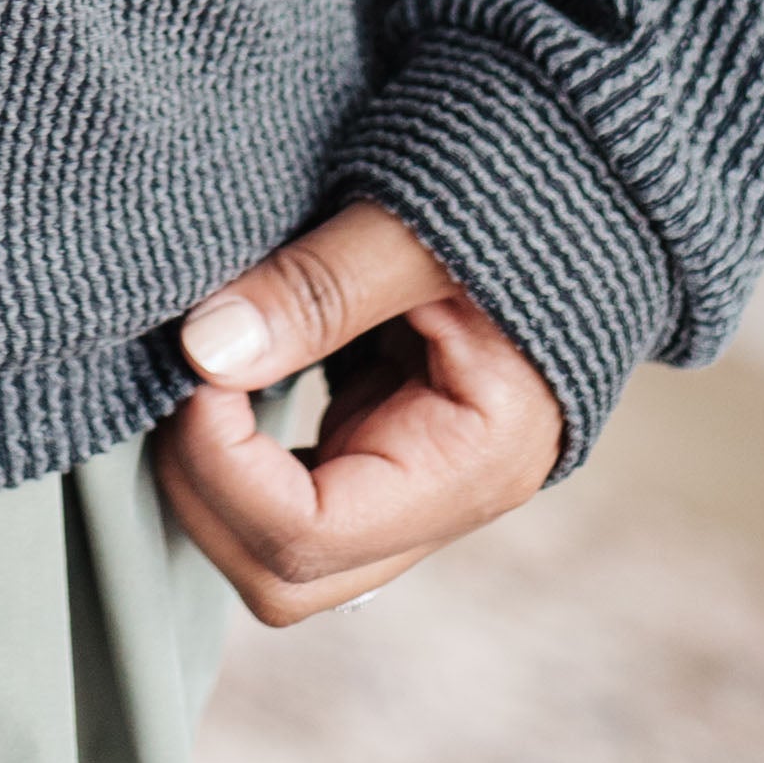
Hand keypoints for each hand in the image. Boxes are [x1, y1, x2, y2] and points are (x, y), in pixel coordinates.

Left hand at [155, 196, 562, 623]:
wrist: (584, 187)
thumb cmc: (517, 199)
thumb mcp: (419, 227)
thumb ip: (319, 288)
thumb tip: (203, 351)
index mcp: (474, 464)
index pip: (308, 535)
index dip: (223, 463)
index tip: (193, 365)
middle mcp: (441, 499)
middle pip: (282, 575)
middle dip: (204, 485)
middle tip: (178, 371)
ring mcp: (409, 481)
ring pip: (274, 547)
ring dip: (212, 473)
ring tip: (196, 366)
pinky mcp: (379, 443)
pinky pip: (284, 488)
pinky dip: (232, 445)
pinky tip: (223, 368)